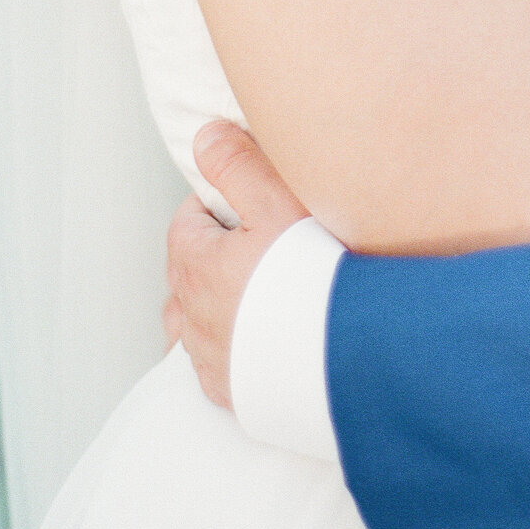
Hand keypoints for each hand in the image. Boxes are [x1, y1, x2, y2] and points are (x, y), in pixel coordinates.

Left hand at [164, 121, 308, 409]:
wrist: (343, 351)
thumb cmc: (312, 273)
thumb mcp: (277, 202)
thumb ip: (237, 165)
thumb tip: (205, 137)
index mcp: (194, 264)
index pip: (186, 222)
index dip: (216, 206)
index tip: (248, 204)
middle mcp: (190, 315)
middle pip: (187, 272)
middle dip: (212, 253)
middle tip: (257, 242)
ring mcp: (208, 358)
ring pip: (192, 323)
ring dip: (213, 305)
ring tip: (252, 295)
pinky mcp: (229, 391)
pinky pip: (214, 364)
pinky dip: (229, 348)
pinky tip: (260, 340)